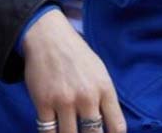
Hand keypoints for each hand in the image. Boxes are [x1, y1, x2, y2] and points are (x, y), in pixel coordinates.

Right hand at [22, 8, 125, 132]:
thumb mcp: (100, 73)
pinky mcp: (44, 103)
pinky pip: (47, 131)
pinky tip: (54, 130)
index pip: (117, 127)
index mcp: (105, 89)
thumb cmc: (77, 56)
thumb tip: (110, 126)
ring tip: (69, 130)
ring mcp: (65, 101)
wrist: (49, 38)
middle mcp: (87, 96)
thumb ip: (105, 98)